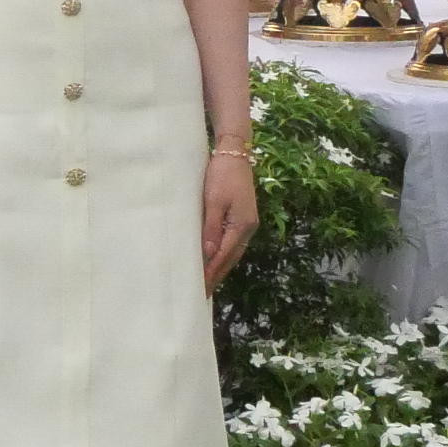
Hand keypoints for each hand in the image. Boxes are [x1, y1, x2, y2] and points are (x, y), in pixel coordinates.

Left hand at [202, 144, 259, 287]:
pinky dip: (223, 254)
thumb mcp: (213, 201)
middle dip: (217, 275)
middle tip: (203, 292)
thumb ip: (211, 228)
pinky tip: (215, 259)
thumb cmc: (221, 175)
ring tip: (208, 281)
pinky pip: (232, 242)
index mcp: (241, 225)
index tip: (200, 288)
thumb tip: (208, 254)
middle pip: (230, 258)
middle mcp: (247, 227)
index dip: (211, 272)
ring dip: (221, 266)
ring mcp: (246, 223)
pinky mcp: (242, 217)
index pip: (223, 256)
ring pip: (232, 251)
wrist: (234, 154)